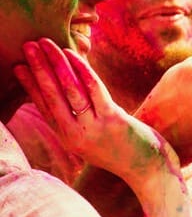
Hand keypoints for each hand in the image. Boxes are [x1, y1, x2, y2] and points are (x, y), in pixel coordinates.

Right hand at [14, 38, 174, 181]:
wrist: (149, 170)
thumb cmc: (125, 151)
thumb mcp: (96, 139)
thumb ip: (81, 121)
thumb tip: (72, 94)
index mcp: (69, 138)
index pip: (44, 107)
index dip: (30, 86)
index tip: (18, 67)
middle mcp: (76, 134)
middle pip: (51, 96)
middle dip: (38, 68)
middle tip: (27, 46)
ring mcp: (93, 127)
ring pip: (69, 90)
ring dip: (56, 64)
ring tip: (45, 45)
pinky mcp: (112, 119)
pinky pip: (94, 90)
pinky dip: (82, 70)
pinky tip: (72, 55)